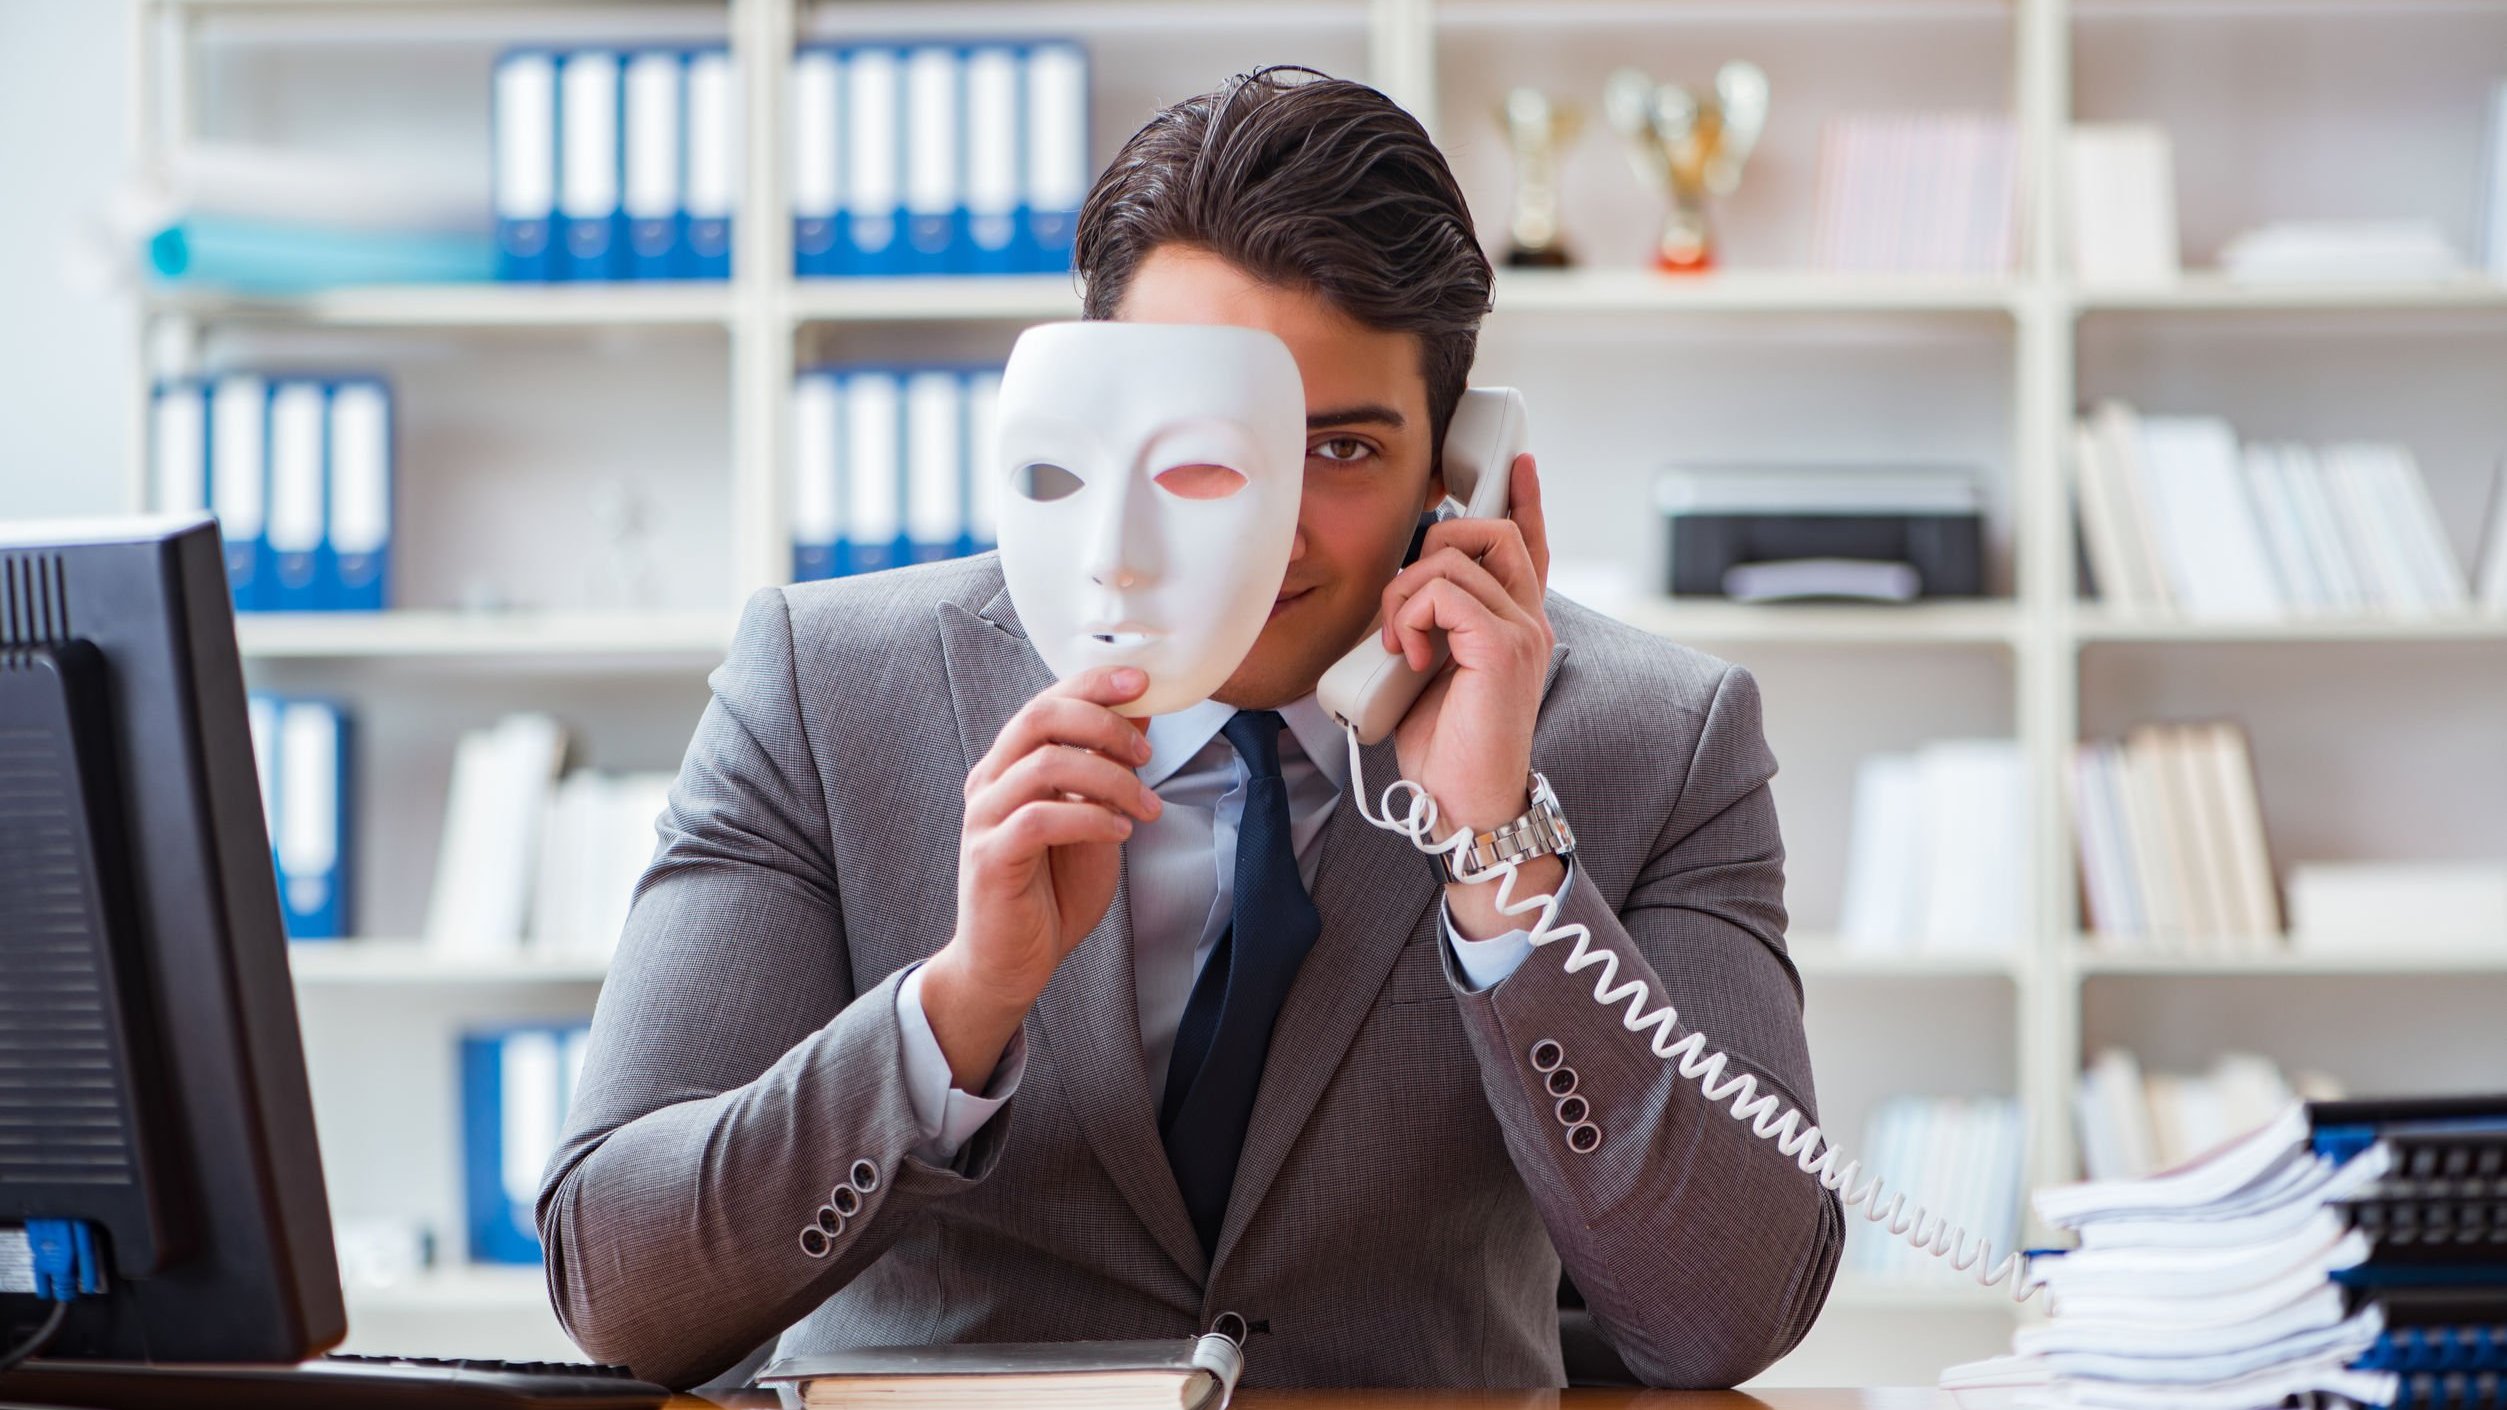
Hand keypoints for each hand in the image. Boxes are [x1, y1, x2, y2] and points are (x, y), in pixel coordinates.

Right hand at [921, 664, 1161, 1089]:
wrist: (1011, 963)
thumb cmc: (1051, 893)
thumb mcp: (1093, 821)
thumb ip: (1107, 772)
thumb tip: (1141, 714)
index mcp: (1011, 765)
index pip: (1047, 701)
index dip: (1094, 683)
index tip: (1142, 682)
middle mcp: (991, 781)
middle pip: (1040, 717)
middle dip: (1103, 723)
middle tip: (1148, 753)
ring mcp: (985, 818)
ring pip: (1046, 764)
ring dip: (1110, 779)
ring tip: (1146, 807)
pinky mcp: (990, 857)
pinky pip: (1042, 818)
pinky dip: (1091, 818)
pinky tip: (1120, 833)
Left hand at [1377, 451, 1555, 831]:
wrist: (1463, 803)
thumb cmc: (1445, 749)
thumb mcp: (1433, 671)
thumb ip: (1434, 626)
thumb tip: (1402, 595)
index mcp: (1517, 625)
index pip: (1530, 547)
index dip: (1525, 501)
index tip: (1519, 463)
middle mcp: (1529, 622)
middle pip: (1491, 531)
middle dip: (1432, 544)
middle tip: (1403, 605)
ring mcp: (1521, 631)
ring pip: (1453, 557)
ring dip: (1404, 595)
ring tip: (1398, 644)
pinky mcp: (1502, 647)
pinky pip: (1443, 592)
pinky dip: (1410, 618)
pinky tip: (1408, 657)